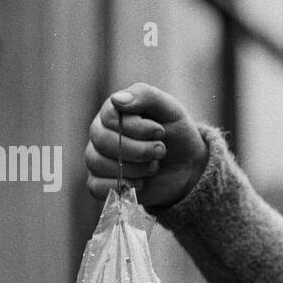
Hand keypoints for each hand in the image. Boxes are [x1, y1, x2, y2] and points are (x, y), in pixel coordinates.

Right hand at [84, 83, 207, 210]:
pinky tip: (140, 183)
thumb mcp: (168, 108)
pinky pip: (95, 186)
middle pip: (102, 140)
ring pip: (98, 163)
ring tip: (154, 166)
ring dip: (134, 168)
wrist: (187, 166)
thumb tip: (117, 100)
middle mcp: (100, 133)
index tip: (160, 132)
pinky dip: (121, 186)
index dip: (138, 128)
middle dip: (139, 150)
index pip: (110, 118)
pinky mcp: (102, 183)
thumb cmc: (174, 132)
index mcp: (112, 112)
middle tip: (161, 151)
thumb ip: (144, 96)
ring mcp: (98, 158)